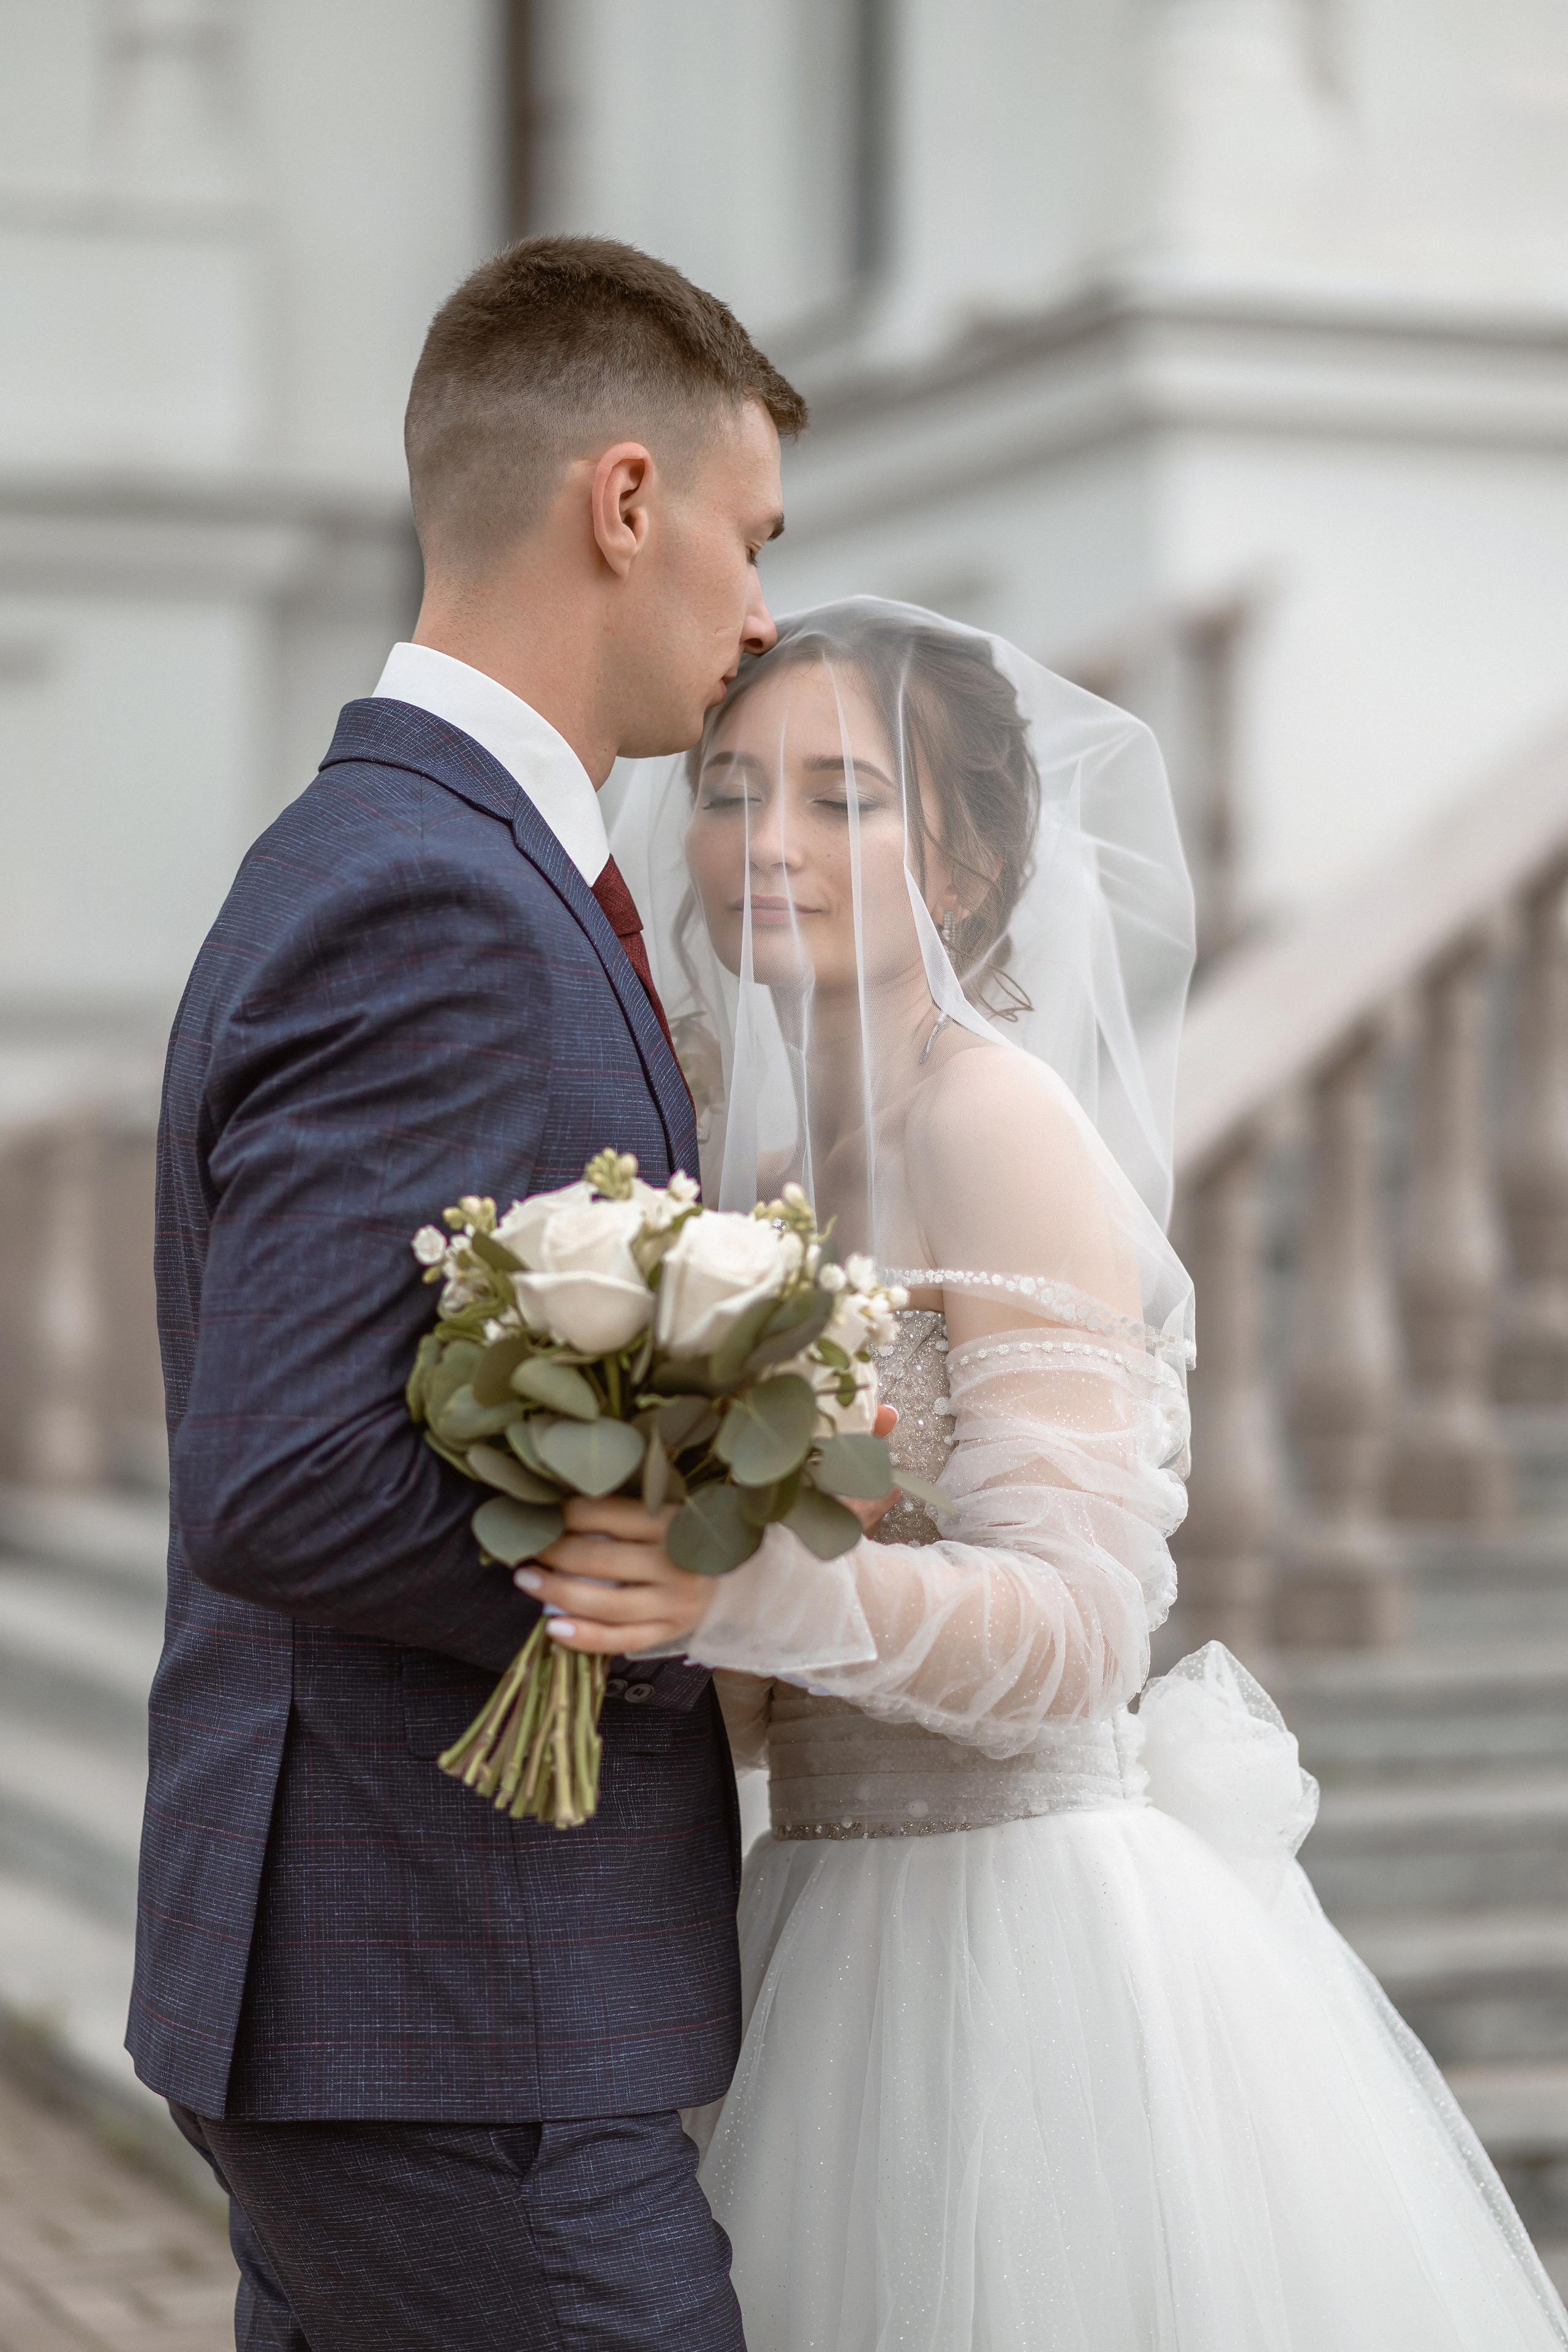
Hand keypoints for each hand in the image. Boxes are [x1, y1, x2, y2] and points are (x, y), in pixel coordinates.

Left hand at [517, 1404, 901, 1654]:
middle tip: (515, 1536)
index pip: (622, 1508)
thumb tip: (896, 1408)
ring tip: (522, 1577)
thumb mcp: (822, 1495)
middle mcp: (683, 1564)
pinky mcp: (679, 1637)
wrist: (821, 1616)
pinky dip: (585, 1639)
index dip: (576, 1502)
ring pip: (603, 1598)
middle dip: (553, 1545)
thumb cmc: (804, 1547)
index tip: (543, 1492)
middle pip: (601, 1553)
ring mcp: (678, 1605)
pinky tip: (553, 1631)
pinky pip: (623, 1643)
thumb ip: (843, 1451)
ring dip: (556, 1588)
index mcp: (702, 1522)